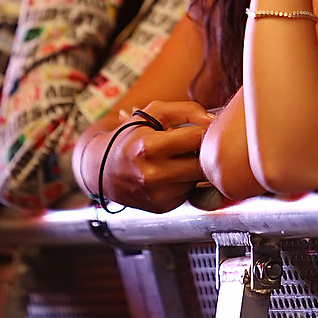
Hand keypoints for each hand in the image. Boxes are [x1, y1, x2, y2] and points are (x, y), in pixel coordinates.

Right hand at [99, 101, 213, 212]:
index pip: (197, 138)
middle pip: (203, 163)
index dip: (206, 130)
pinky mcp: (163, 207)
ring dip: (196, 167)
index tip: (205, 127)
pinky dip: (188, 181)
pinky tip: (174, 172)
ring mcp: (158, 194)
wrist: (105, 169)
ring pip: (198, 179)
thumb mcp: (154, 112)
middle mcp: (152, 174)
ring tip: (181, 157)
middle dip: (204, 151)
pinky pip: (190, 192)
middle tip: (196, 142)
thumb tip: (212, 121)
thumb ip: (187, 110)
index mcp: (149, 147)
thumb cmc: (133, 136)